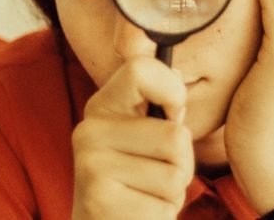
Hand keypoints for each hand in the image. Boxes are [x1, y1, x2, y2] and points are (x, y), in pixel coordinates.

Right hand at [71, 56, 193, 219]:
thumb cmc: (134, 181)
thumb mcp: (143, 136)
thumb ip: (161, 106)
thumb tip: (178, 74)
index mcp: (102, 106)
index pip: (141, 69)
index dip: (173, 91)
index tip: (173, 116)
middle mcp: (89, 130)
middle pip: (176, 136)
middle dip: (183, 162)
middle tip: (158, 175)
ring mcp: (90, 166)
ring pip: (176, 174)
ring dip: (174, 192)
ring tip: (147, 195)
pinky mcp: (99, 202)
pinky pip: (166, 207)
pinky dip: (163, 216)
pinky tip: (140, 213)